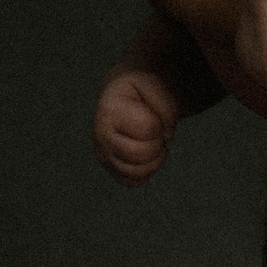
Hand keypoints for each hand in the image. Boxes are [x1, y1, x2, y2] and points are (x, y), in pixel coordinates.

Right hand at [93, 67, 182, 184]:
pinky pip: (132, 182)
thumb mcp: (155, 85)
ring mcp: (103, 154)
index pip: (147, 129)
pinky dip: (145, 171)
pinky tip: (145, 154)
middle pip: (142, 154)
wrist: (122, 97)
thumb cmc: (139, 91)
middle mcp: (101, 135)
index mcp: (110, 110)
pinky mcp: (109, 168)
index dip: (159, 124)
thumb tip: (165, 136)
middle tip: (156, 133)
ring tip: (152, 143)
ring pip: (137, 173)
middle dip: (158, 144)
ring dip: (154, 159)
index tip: (153, 116)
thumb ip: (166, 106)